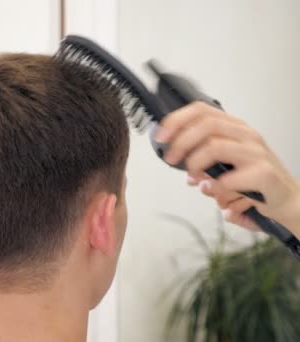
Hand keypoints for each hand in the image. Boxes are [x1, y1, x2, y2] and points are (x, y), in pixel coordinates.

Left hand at [156, 102, 299, 233]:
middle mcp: (246, 135)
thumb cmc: (254, 179)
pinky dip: (214, 187)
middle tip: (171, 159)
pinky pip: (229, 178)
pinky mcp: (264, 174)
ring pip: (214, 147)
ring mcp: (256, 153)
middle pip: (206, 125)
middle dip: (181, 141)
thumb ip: (201, 157)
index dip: (177, 120)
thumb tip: (177, 159)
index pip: (201, 110)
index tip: (161, 136)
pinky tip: (213, 192)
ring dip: (195, 164)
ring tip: (193, 178)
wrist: (286, 199)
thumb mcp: (225, 162)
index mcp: (234, 128)